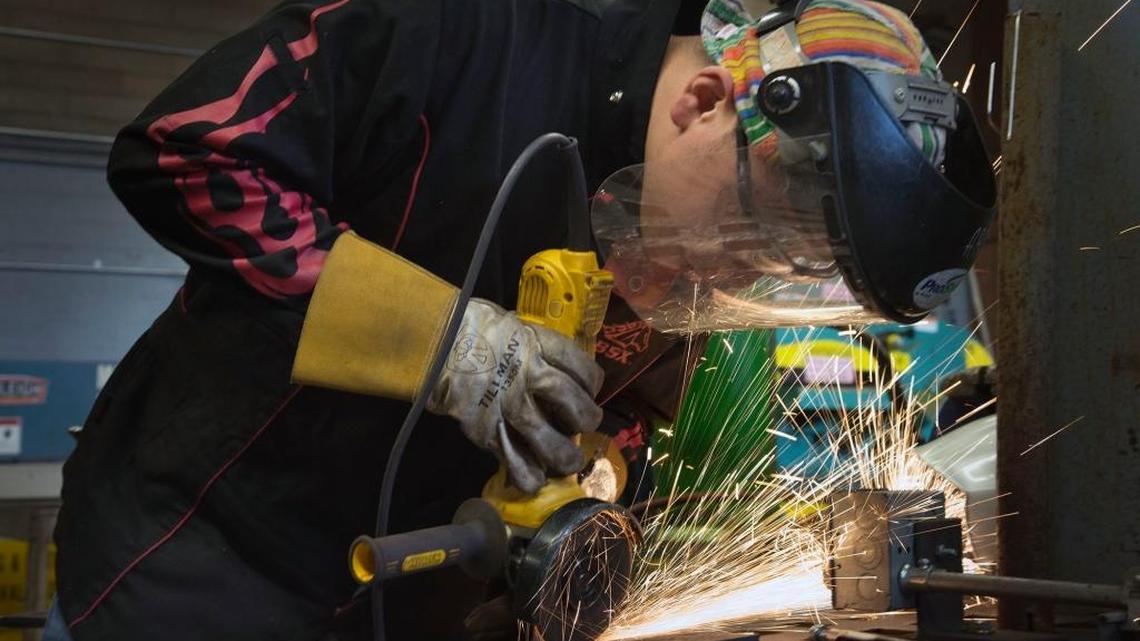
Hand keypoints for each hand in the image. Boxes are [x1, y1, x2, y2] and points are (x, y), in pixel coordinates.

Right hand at [427, 299, 603, 492]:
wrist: (431, 341)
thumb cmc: (471, 326)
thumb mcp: (512, 326)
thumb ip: (536, 346)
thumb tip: (553, 364)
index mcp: (539, 347)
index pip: (585, 370)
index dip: (592, 384)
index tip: (588, 389)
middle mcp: (531, 379)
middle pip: (578, 409)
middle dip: (587, 421)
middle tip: (583, 423)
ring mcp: (510, 409)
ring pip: (554, 445)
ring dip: (566, 458)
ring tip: (566, 460)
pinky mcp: (489, 432)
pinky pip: (518, 464)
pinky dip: (529, 476)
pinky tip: (533, 476)